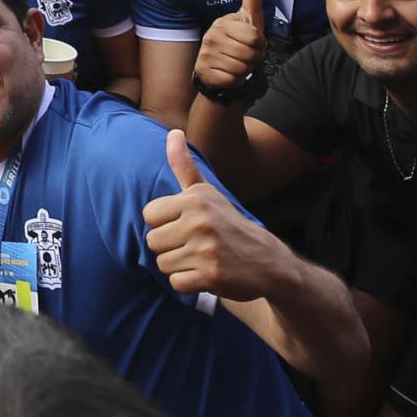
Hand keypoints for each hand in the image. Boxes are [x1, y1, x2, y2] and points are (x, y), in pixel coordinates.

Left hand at [140, 131, 288, 300]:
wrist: (268, 262)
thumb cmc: (230, 224)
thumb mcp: (207, 193)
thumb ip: (185, 166)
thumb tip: (172, 132)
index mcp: (195, 200)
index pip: (149, 214)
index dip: (163, 224)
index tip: (184, 226)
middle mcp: (199, 222)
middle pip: (153, 241)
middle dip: (170, 247)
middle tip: (194, 246)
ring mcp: (205, 250)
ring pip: (163, 264)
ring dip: (179, 266)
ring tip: (201, 259)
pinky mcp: (210, 276)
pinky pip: (177, 283)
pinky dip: (188, 284)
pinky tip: (205, 275)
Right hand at [193, 0, 268, 92]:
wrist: (216, 66)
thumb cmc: (237, 41)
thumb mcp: (248, 19)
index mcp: (224, 23)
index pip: (254, 38)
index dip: (259, 44)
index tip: (252, 43)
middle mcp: (212, 36)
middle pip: (249, 54)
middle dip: (253, 59)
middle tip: (246, 56)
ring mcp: (206, 54)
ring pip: (241, 68)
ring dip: (244, 70)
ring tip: (237, 63)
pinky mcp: (205, 71)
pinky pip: (232, 79)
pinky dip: (235, 80)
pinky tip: (229, 73)